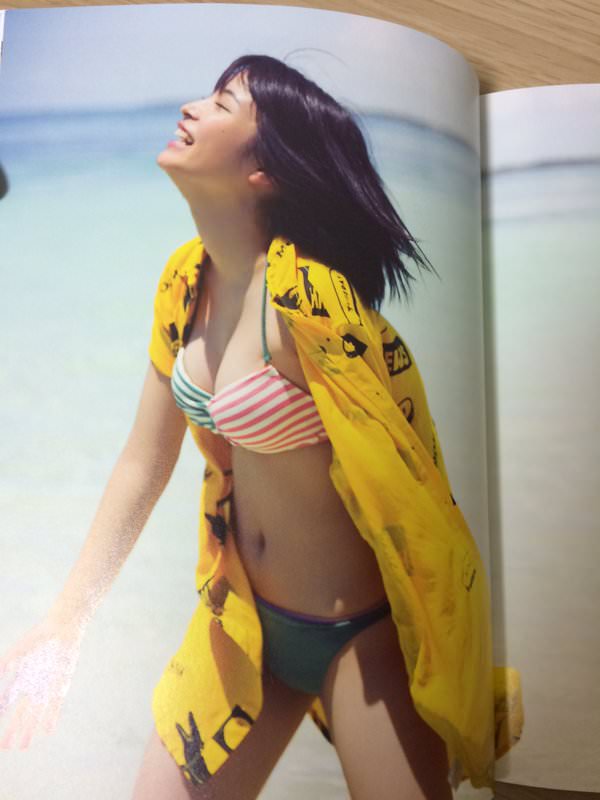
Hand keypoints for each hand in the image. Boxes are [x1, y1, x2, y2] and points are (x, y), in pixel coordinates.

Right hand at [0, 616, 85, 748]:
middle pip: (21, 713)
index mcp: (22, 678)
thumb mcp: (18, 650)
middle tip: (7, 747)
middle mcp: (34, 685)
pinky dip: (50, 717)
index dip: (2, 714)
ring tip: (23, 746)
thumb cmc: (39, 636)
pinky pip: (55, 704)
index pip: (8, 702)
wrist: (62, 628)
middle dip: (14, 730)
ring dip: (29, 729)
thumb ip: (4, 663)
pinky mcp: (60, 684)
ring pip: (36, 713)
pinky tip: (46, 731)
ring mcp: (47, 686)